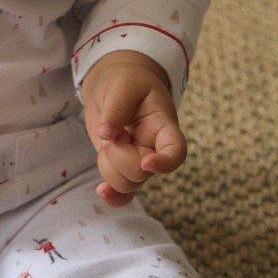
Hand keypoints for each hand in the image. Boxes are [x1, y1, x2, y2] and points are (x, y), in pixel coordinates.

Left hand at [80, 50, 186, 207]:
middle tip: (112, 131)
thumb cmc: (127, 81)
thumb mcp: (123, 85)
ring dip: (108, 166)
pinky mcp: (122, 166)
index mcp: (164, 127)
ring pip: (127, 184)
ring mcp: (139, 160)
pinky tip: (101, 191)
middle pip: (141, 172)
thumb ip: (116, 108)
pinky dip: (112, 196)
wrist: (116, 85)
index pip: (176, 152)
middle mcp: (155, 149)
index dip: (165, 163)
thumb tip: (105, 134)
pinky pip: (122, 193)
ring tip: (108, 140)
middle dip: (118, 155)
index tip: (147, 162)